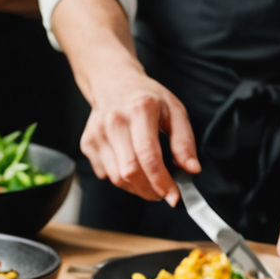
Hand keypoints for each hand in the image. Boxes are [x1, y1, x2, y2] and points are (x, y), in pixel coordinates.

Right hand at [79, 65, 199, 202]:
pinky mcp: (87, 143)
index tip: (173, 196)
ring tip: (150, 180)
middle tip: (163, 192)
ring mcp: (97, 133)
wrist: (113, 82)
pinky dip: (122, 179)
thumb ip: (185, 141)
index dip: (161, 181)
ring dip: (137, 188)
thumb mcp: (175, 111)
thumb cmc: (148, 98)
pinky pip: (106, 175)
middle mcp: (115, 121)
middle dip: (150, 190)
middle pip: (130, 171)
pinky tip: (131, 165)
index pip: (148, 156)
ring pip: (117, 178)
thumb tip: (192, 169)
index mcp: (140, 110)